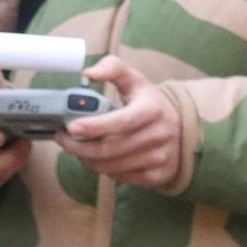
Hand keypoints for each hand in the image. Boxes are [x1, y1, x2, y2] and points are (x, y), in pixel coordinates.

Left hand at [56, 57, 182, 189]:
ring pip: (112, 167)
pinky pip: (122, 178)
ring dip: (87, 160)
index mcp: (152, 110)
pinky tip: (97, 159)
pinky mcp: (158, 176)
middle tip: (63, 140)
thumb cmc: (149, 102)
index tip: (71, 127)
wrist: (183, 127)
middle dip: (79, 147)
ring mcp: (160, 158)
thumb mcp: (134, 80)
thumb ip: (111, 68)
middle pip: (111, 149)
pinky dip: (104, 170)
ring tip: (76, 149)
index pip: (121, 121)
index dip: (94, 126)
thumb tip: (88, 73)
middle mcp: (159, 135)